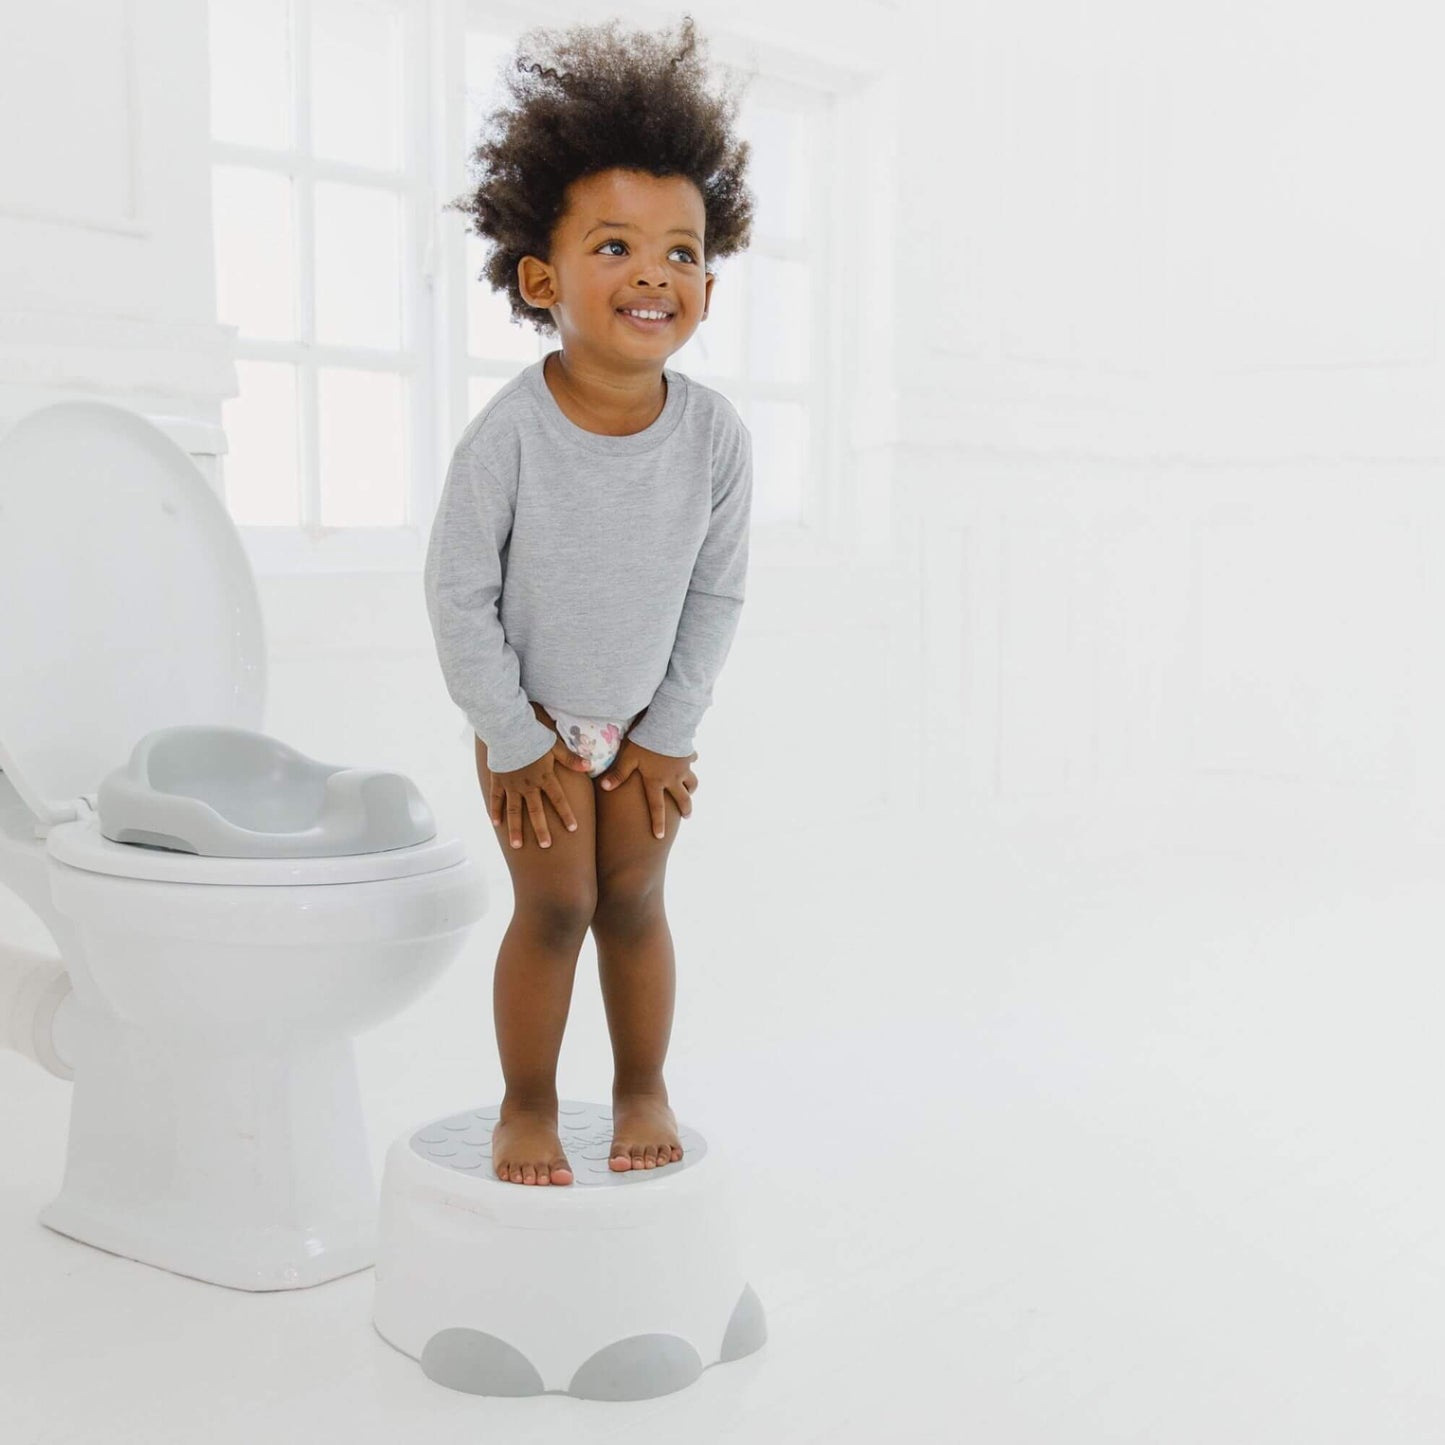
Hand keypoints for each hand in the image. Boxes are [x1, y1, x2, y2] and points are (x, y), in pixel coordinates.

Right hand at [490, 734, 592, 849]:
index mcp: (544, 777)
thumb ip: (571, 759)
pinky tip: (495, 824)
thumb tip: (589, 765)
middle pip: (535, 811)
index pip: (558, 799)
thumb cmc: (533, 735)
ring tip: (517, 845)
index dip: (566, 814)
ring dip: (516, 829)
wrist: (508, 728)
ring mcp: (511, 785)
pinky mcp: (498, 780)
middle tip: (546, 846)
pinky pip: (496, 798)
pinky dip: (495, 811)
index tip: (573, 829)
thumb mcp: (555, 746)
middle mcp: (528, 785)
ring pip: (514, 811)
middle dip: (541, 829)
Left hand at [598, 741, 697, 838]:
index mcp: (656, 782)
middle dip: (686, 809)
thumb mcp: (628, 758)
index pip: (657, 807)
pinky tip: (692, 759)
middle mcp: (672, 778)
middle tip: (687, 816)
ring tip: (690, 791)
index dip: (658, 823)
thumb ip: (618, 774)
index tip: (660, 836)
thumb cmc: (644, 742)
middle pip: (682, 799)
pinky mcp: (688, 754)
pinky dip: (692, 761)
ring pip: (692, 782)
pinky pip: (693, 759)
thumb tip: (604, 787)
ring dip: (691, 788)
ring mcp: (683, 767)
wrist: (666, 725)